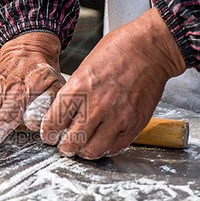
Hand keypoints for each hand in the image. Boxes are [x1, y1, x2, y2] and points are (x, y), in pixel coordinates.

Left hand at [41, 8, 185, 158]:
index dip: (48, 133)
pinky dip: (106, 147)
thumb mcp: (84, 67)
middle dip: (65, 147)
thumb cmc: (119, 51)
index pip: (54, 122)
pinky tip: (103, 140)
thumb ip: (74, 93)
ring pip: (93, 150)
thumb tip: (63, 113)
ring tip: (84, 146)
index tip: (49, 135)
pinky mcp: (135, 124)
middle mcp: (97, 105)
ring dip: (85, 151)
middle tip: (65, 145)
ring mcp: (118, 117)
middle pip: (72, 142)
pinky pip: (115, 147)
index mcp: (79, 88)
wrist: (151, 49)